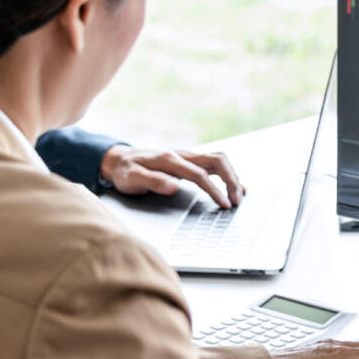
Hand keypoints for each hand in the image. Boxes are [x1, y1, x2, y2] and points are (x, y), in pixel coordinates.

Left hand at [99, 145, 245, 207]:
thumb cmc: (125, 171)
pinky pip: (213, 163)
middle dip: (231, 180)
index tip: (224, 204)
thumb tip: (174, 186)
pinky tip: (234, 185)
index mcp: (170, 159)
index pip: (199, 174)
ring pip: (218, 159)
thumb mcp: (131, 178)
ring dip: (232, 176)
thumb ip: (152, 181)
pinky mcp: (189, 161)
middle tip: (237, 200)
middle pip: (217, 160)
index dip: (214, 189)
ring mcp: (187, 156)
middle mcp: (182, 154)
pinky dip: (227, 173)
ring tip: (239, 195)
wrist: (119, 160)